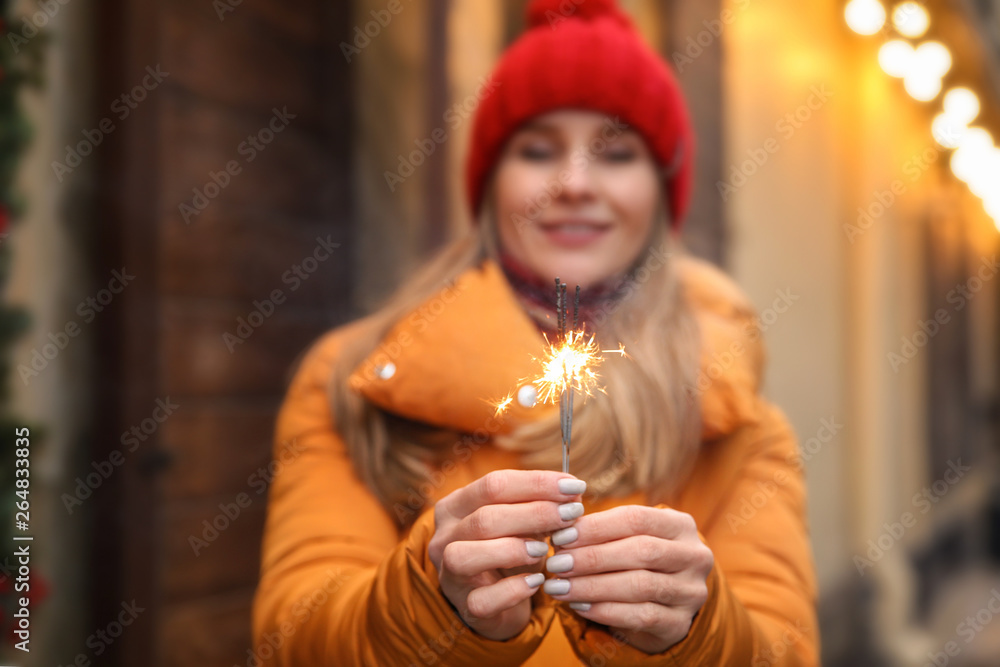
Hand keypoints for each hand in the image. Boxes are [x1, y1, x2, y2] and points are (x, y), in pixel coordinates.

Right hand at [428, 469, 586, 640]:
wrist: (497, 601)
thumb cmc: (509, 551)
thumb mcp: (521, 523)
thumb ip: (539, 506)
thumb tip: (572, 493)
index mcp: (456, 506)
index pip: (493, 484)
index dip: (536, 483)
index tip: (574, 486)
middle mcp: (445, 536)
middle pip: (484, 518)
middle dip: (534, 513)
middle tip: (571, 514)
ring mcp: (449, 574)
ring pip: (466, 555)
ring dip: (513, 549)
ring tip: (546, 549)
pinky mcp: (465, 607)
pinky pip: (482, 600)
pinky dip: (513, 590)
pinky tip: (537, 582)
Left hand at [541, 505, 712, 653]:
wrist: (664, 604)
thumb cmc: (636, 561)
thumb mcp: (627, 538)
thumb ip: (601, 529)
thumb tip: (560, 526)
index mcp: (680, 525)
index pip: (636, 518)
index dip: (596, 526)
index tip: (561, 536)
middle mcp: (693, 556)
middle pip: (640, 551)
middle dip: (592, 557)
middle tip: (556, 563)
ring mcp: (691, 591)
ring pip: (639, 585)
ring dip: (592, 586)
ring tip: (559, 586)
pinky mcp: (680, 622)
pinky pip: (639, 616)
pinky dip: (604, 610)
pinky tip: (579, 605)